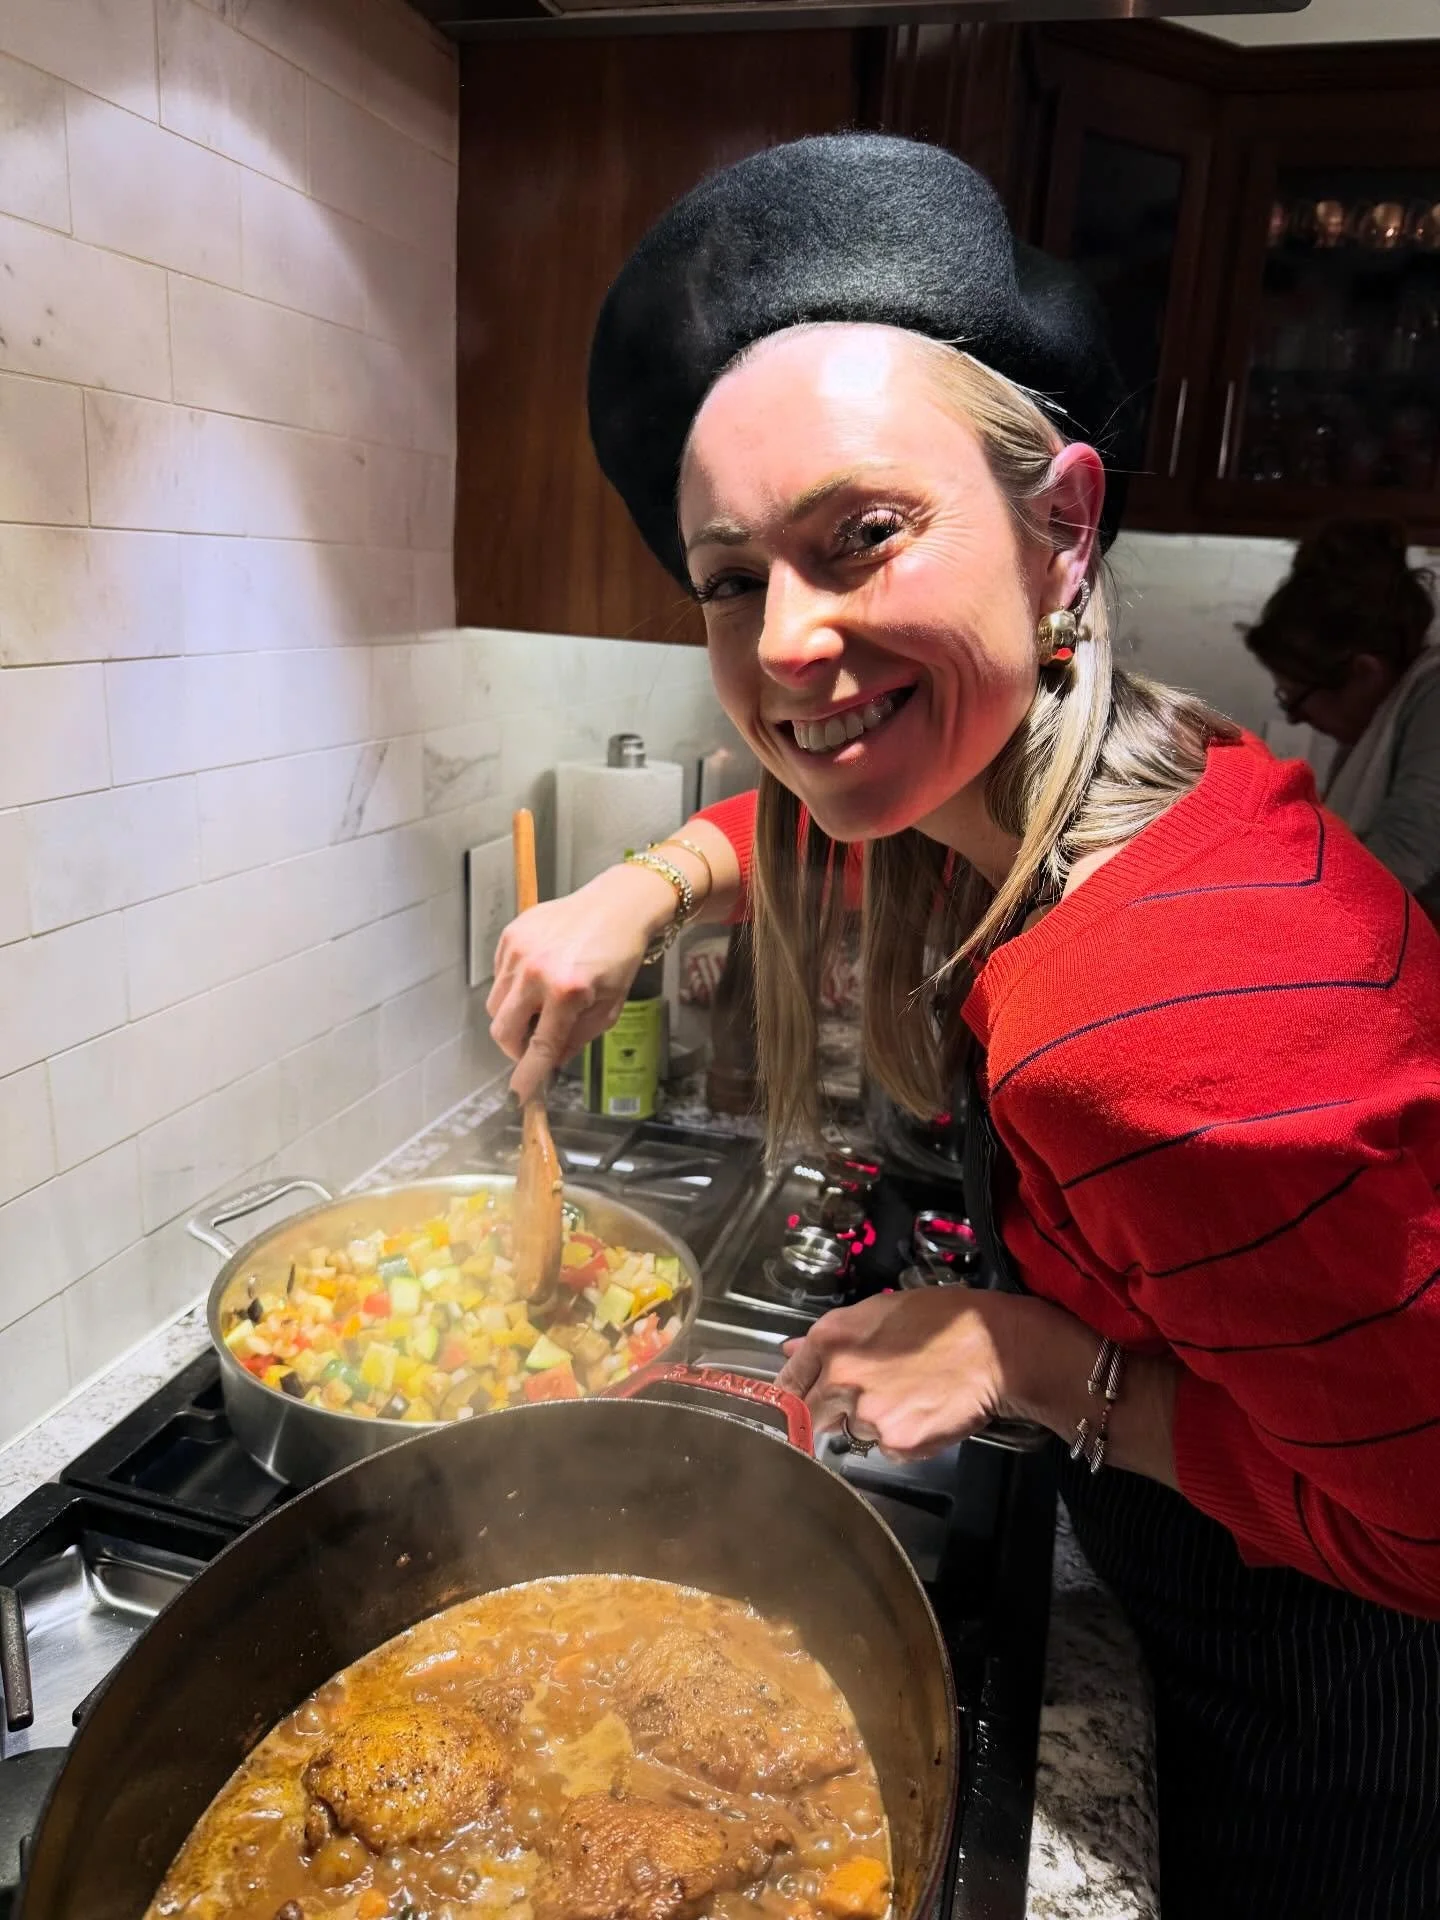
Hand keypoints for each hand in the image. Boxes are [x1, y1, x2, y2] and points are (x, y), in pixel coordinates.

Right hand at [487, 864, 675, 1101]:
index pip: (539, 1047)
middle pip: (502, 1031)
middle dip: (515, 1048)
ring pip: (496, 1006)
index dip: (527, 1076)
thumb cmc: (619, 957)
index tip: (519, 1095)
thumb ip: (576, 1038)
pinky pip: (499, 978)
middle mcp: (536, 972)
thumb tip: (550, 1061)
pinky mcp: (510, 936)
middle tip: (534, 1046)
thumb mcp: (609, 1007)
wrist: (616, 906)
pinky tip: (539, 977)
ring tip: (541, 1005)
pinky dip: (513, 988)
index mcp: (567, 992)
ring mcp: (518, 951)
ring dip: (514, 1017)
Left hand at [778, 1287, 1180, 1483]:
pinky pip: (886, 1449)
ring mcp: (867, 1413)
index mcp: (833, 1339)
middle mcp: (842, 1377)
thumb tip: (788, 1350)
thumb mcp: (879, 1310)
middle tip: (864, 1402)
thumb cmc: (944, 1322)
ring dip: (871, 1423)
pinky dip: (900, 1439)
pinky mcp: (896, 1442)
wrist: (996, 1349)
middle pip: (810, 1415)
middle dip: (828, 1414)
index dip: (788, 1396)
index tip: (788, 1407)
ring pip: (853, 1431)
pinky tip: (923, 1413)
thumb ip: (829, 1336)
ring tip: (908, 1397)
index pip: (787, 1381)